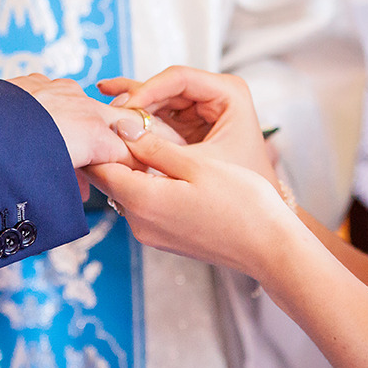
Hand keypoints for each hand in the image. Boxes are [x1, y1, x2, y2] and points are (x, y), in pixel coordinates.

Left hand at [7, 73, 154, 198]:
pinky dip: (54, 113)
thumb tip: (82, 190)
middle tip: (99, 167)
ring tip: (62, 154)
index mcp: (92, 133)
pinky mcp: (35, 80)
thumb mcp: (52, 182)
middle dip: (108, 146)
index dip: (126, 168)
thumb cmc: (10, 161)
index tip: (122, 179)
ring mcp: (58, 88)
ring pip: (83, 107)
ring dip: (79, 130)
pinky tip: (38, 130)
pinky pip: (55, 95)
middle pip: (112, 124)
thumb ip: (76, 184)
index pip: (126, 152)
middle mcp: (81, 105)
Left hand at [85, 133, 295, 277]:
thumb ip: (153, 147)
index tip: (110, 120)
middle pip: (109, 181)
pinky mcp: (163, 239)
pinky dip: (146, 186)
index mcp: (142, 201)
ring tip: (151, 142)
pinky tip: (166, 169)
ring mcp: (150, 235)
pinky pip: (143, 207)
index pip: (98, 168)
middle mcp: (138, 223)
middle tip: (132, 124)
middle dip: (113, 153)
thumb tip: (121, 129)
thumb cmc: (242, 203)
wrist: (270, 248)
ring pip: (126, 193)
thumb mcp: (198, 164)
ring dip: (132, 169)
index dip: (100, 141)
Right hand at [97, 65, 277, 186]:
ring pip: (159, 101)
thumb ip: (159, 148)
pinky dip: (139, 121)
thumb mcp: (198, 164)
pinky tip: (113, 112)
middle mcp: (215, 97)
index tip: (126, 107)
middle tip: (109, 113)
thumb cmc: (243, 189)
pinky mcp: (189, 128)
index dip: (148, 89)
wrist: (258, 219)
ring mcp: (200, 112)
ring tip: (105, 110)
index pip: (179, 78)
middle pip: (165, 87)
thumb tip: (120, 136)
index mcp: (228, 94)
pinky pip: (159, 117)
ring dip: (133, 108)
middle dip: (136, 100)